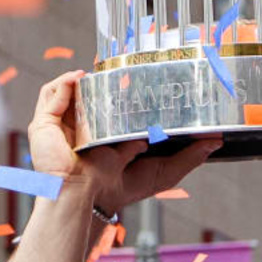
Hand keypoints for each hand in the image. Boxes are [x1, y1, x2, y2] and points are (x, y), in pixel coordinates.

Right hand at [26, 72, 218, 211]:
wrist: (86, 196)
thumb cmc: (118, 190)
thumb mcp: (162, 173)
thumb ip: (188, 158)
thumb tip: (215, 140)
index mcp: (110, 137)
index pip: (117, 107)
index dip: (127, 91)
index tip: (144, 75)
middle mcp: (87, 128)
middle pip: (93, 95)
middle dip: (105, 79)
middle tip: (124, 65)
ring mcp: (66, 124)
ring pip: (71, 91)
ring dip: (83, 78)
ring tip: (98, 71)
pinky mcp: (46, 123)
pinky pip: (52, 94)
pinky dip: (64, 82)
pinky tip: (79, 78)